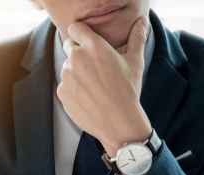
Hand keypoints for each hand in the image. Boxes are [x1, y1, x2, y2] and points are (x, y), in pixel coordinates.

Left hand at [58, 17, 151, 167]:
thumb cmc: (128, 91)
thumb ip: (137, 38)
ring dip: (76, 73)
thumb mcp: (135, 62)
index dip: (82, 35)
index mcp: (94, 46)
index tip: (88, 43)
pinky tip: (88, 98)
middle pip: (69, 46)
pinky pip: (65, 86)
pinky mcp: (62, 92)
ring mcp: (67, 76)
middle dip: (79, 53)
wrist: (118, 122)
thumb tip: (142, 21)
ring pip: (67, 68)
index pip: (75, 28)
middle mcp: (76, 58)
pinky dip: (73, 90)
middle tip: (94, 68)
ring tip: (94, 87)